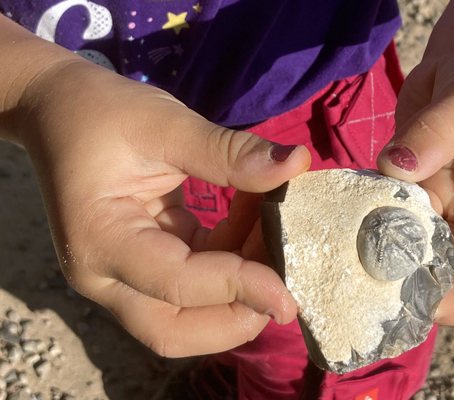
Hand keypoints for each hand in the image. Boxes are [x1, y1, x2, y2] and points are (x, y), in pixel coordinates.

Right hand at [17, 60, 310, 356]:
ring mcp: (124, 275)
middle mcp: (106, 275)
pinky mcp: (146, 264)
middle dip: (239, 315)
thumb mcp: (166, 125)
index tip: (289, 287)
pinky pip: (196, 282)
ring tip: (274, 227)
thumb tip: (297, 163)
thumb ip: (229, 152)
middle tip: (287, 276)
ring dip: (242, 285)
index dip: (238, 288)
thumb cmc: (103, 113)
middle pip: (176, 331)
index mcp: (101, 242)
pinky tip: (253, 219)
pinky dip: (232, 260)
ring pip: (190, 315)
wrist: (61, 112)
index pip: (177, 285)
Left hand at [377, 0, 453, 356]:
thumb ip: (440, 136)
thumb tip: (396, 167)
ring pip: (433, 251)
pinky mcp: (422, 185)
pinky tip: (358, 238)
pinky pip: (401, 216)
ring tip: (376, 281)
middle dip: (446, 289)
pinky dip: (381, 228)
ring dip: (406, 265)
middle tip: (411, 304)